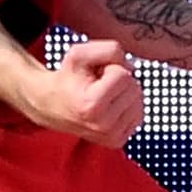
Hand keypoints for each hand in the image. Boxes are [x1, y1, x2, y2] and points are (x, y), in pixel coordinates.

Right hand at [26, 40, 144, 146]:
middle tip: (97, 85)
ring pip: (139, 101)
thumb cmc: (67, 79)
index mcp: (92, 105)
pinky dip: (126, 106)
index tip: (94, 75)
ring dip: (123, 93)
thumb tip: (133, 67)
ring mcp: (111, 136)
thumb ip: (109, 50)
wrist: (52, 106)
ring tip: (102, 95)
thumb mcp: (79, 54)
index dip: (110, 68)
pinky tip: (109, 107)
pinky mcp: (117, 141)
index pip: (123, 75)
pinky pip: (138, 114)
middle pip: (134, 88)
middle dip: (118, 80)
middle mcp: (103, 126)